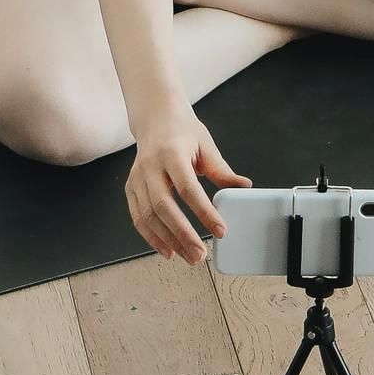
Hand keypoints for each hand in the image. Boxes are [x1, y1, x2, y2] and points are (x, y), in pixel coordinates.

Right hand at [128, 111, 251, 265]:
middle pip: (163, 206)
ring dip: (168, 240)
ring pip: (148, 216)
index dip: (204, 211)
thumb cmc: (183, 131)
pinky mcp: (130, 188)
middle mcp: (150, 166)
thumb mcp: (206, 145)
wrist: (155, 118)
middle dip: (182, 233)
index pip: (188, 187)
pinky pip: (138, 217)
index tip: (221, 230)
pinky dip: (152, 237)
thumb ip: (222, 170)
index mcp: (172, 152)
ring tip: (189, 256)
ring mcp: (137, 178)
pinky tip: (169, 250)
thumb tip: (244, 188)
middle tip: (200, 254)